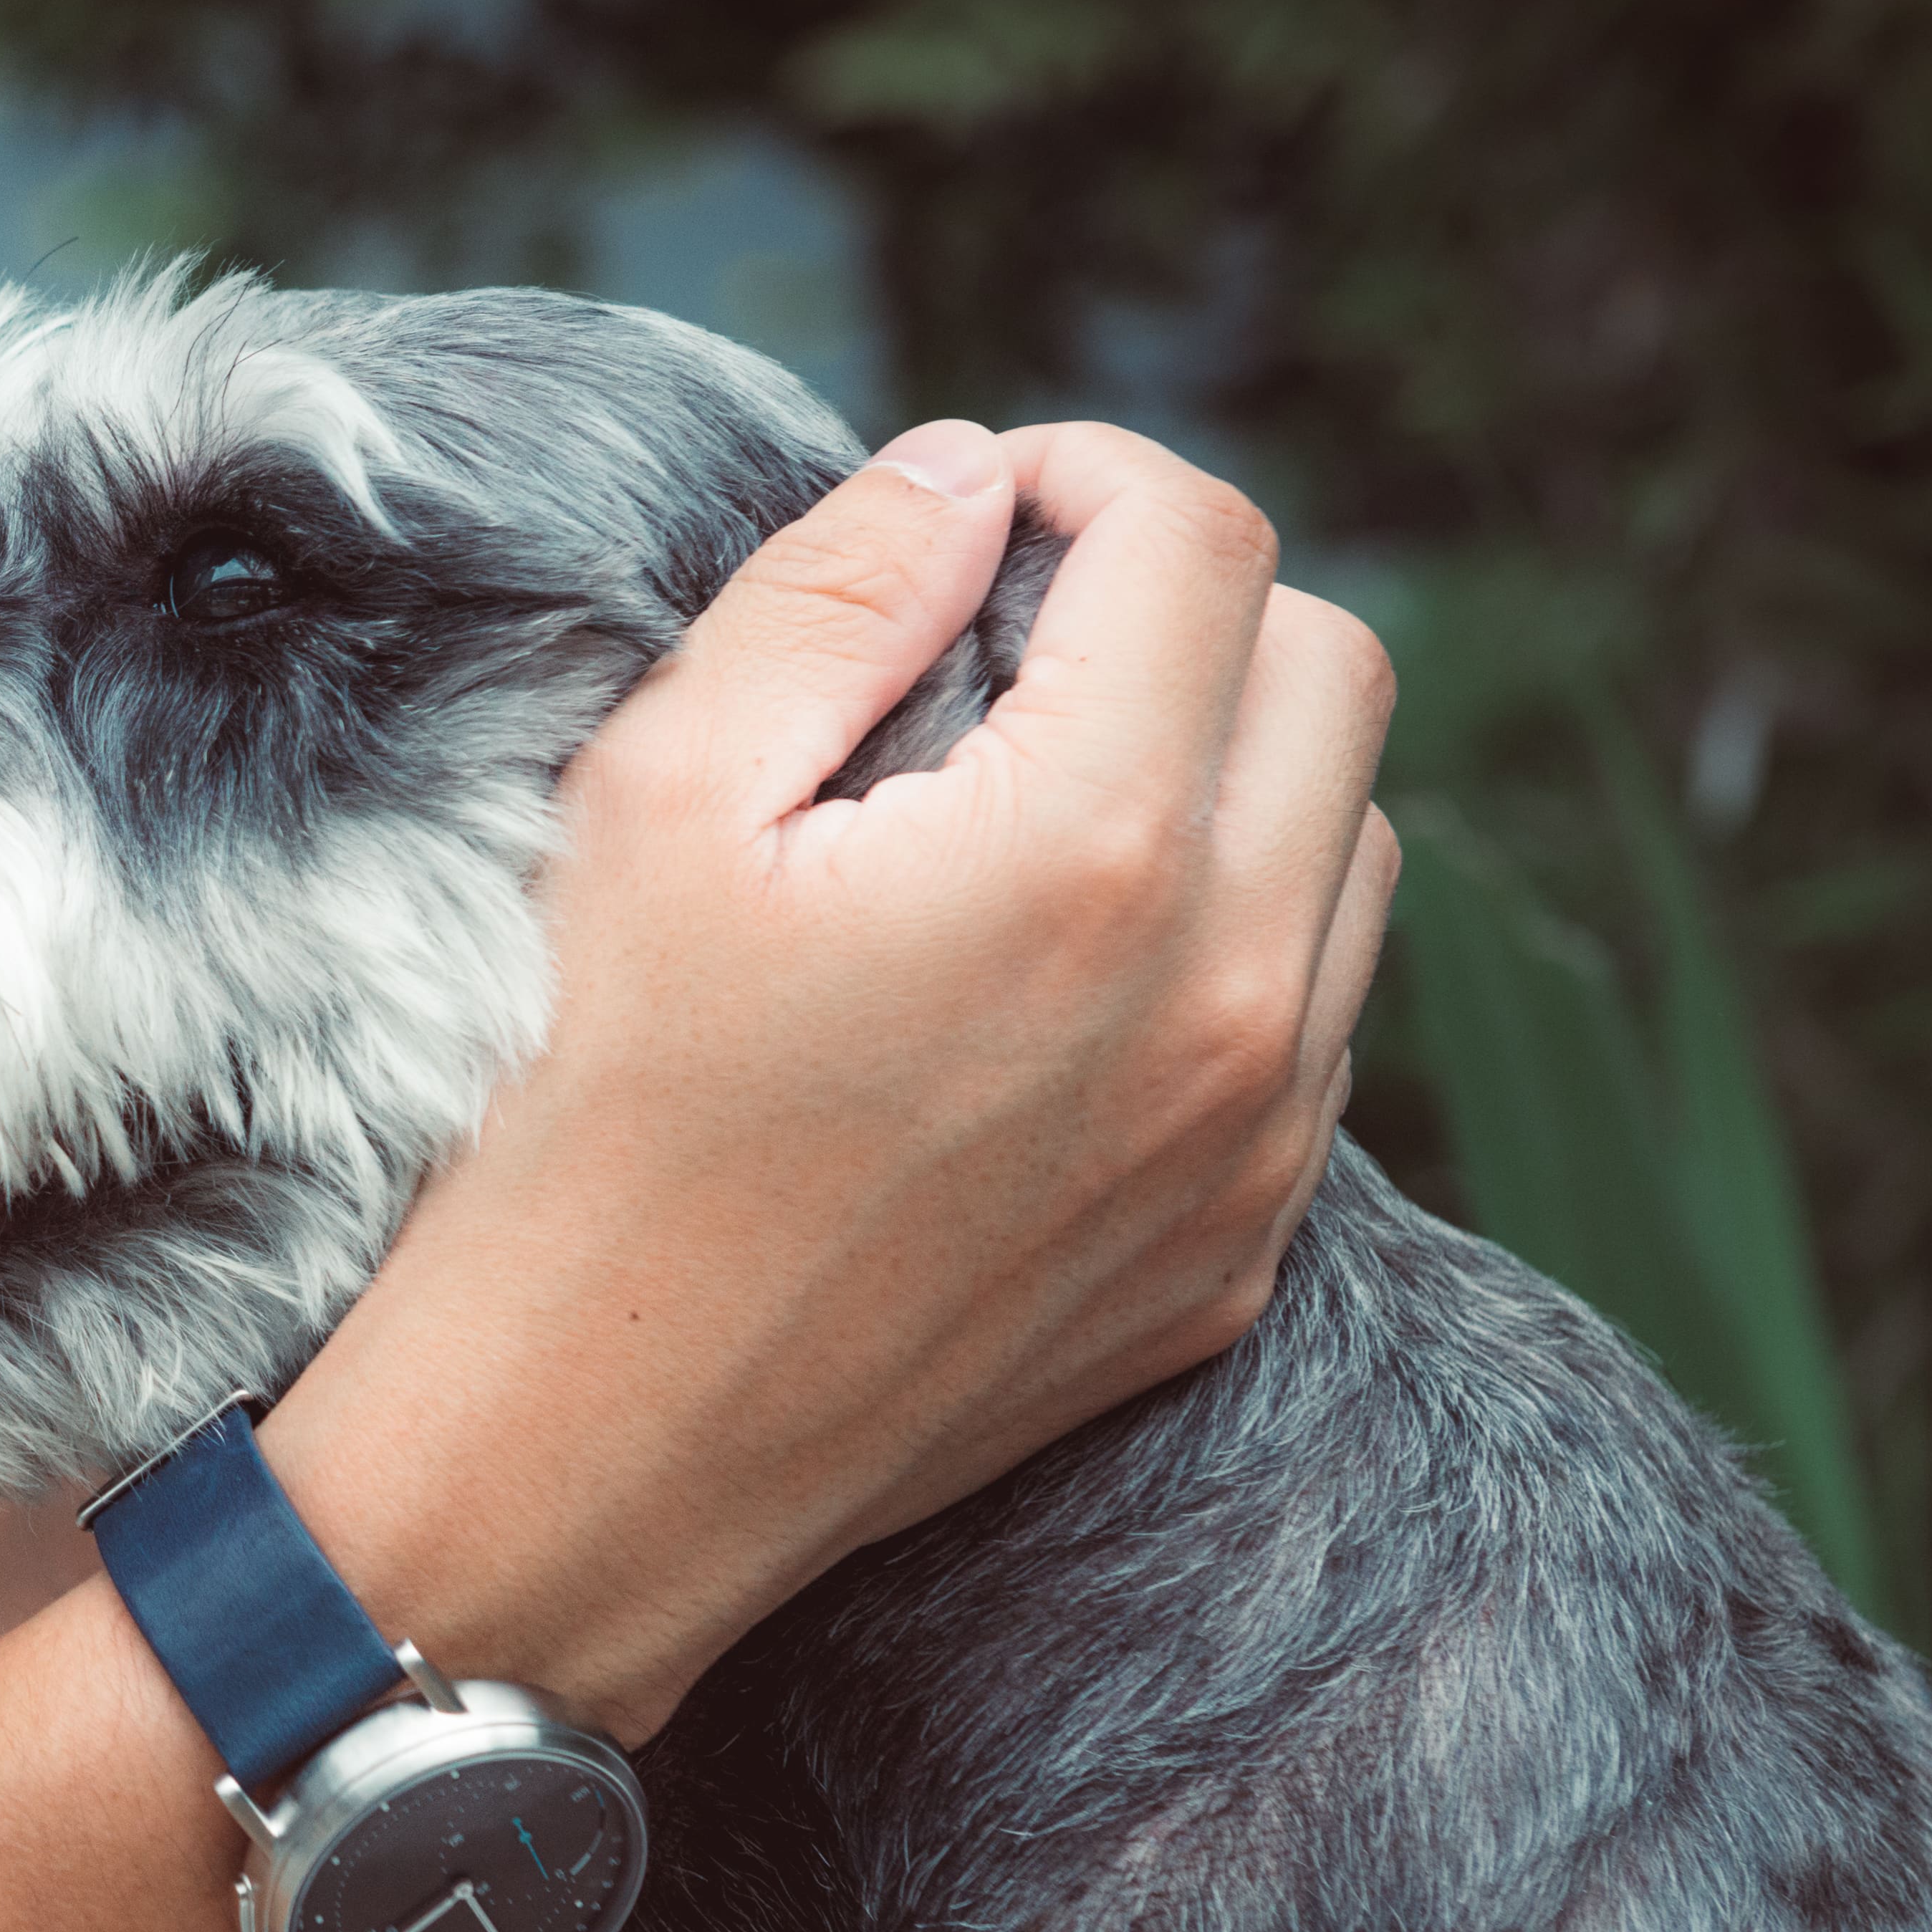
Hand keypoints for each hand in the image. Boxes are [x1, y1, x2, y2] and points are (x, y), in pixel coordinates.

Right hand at [267, 417, 1394, 1739]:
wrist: (582, 1456)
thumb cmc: (580, 1114)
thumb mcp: (652, 799)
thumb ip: (836, 593)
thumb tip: (966, 475)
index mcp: (1084, 851)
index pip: (1199, 544)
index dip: (1080, 479)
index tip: (971, 521)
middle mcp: (1221, 995)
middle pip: (1331, 668)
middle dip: (1183, 605)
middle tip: (1006, 639)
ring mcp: (1250, 1144)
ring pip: (1351, 846)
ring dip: (1224, 772)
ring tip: (1028, 806)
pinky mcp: (1230, 1253)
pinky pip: (1307, 1028)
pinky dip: (1215, 946)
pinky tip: (1039, 981)